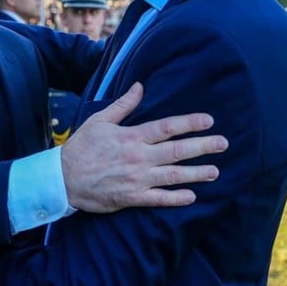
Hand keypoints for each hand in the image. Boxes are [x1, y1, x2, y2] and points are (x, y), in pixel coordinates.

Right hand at [61, 82, 227, 212]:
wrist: (63, 178)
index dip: (190, 123)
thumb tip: (140, 86)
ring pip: (173, 176)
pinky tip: (192, 196)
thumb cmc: (82, 147)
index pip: (167, 127)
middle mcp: (139, 157)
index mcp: (132, 137)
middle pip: (177, 151)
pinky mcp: (132, 197)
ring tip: (215, 172)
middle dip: (202, 147)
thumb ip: (124, 105)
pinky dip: (176, 198)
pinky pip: (159, 199)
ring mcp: (137, 179)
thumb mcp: (100, 120)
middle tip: (223, 144)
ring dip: (196, 173)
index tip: (209, 121)